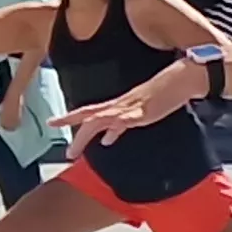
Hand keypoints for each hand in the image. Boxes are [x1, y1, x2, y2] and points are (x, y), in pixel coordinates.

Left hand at [59, 61, 193, 150]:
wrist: (180, 79)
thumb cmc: (164, 93)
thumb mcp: (138, 111)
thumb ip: (121, 124)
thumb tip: (108, 138)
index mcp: (117, 104)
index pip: (87, 110)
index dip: (69, 116)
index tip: (52, 122)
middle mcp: (118, 105)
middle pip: (88, 113)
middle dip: (69, 120)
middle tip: (51, 124)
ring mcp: (129, 108)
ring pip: (99, 120)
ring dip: (84, 135)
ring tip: (73, 151)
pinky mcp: (142, 111)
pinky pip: (124, 121)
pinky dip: (113, 129)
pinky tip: (108, 139)